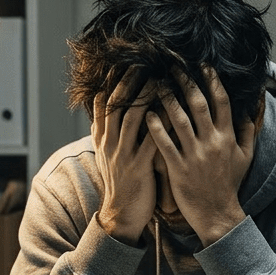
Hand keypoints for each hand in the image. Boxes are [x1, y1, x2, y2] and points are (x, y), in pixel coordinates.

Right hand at [92, 70, 156, 244]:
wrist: (122, 214)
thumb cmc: (121, 181)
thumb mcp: (107, 154)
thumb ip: (107, 131)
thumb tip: (106, 107)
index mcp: (102, 138)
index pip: (102, 102)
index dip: (112, 81)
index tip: (123, 62)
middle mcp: (109, 143)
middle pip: (116, 103)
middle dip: (129, 80)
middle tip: (143, 61)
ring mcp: (123, 154)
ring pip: (132, 117)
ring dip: (145, 96)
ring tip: (159, 77)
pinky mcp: (139, 167)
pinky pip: (151, 140)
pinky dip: (161, 124)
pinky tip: (173, 111)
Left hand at [147, 68, 256, 245]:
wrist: (218, 215)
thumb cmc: (229, 185)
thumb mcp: (245, 158)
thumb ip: (248, 132)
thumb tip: (250, 110)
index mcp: (228, 137)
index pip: (222, 101)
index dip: (212, 81)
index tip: (203, 64)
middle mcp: (212, 142)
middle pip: (199, 105)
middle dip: (186, 82)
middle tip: (173, 66)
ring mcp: (195, 155)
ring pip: (180, 120)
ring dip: (168, 99)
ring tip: (156, 84)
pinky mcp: (179, 169)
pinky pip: (165, 144)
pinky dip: (156, 127)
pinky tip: (147, 114)